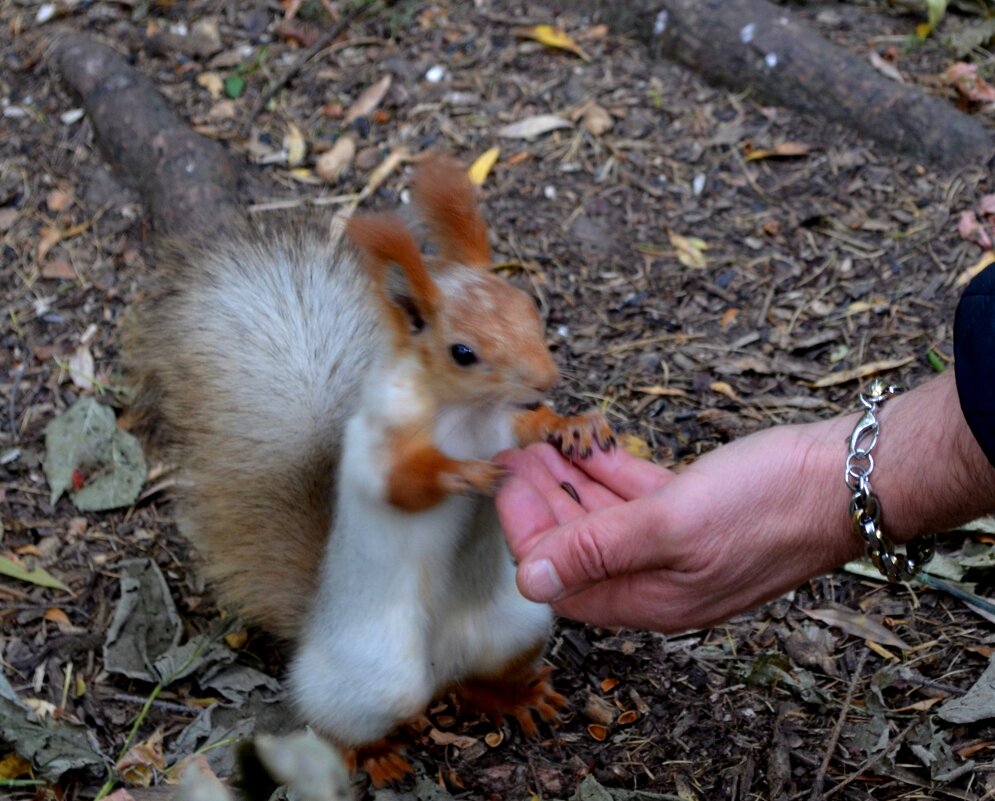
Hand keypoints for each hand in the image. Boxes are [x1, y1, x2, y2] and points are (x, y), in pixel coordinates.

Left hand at [495, 419, 859, 631]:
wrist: (853, 478)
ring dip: (572, 484)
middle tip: (516, 458)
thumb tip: (530, 579)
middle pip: (581, 548)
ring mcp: (684, 548)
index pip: (565, 580)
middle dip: (543, 504)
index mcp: (653, 598)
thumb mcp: (672, 525)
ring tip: (541, 446)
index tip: (506, 486)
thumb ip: (596, 550)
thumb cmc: (768, 504)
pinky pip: (641, 499)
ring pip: (610, 519)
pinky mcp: (703, 514)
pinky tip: (590, 448)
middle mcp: (663, 581)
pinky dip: (612, 474)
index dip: (527, 534)